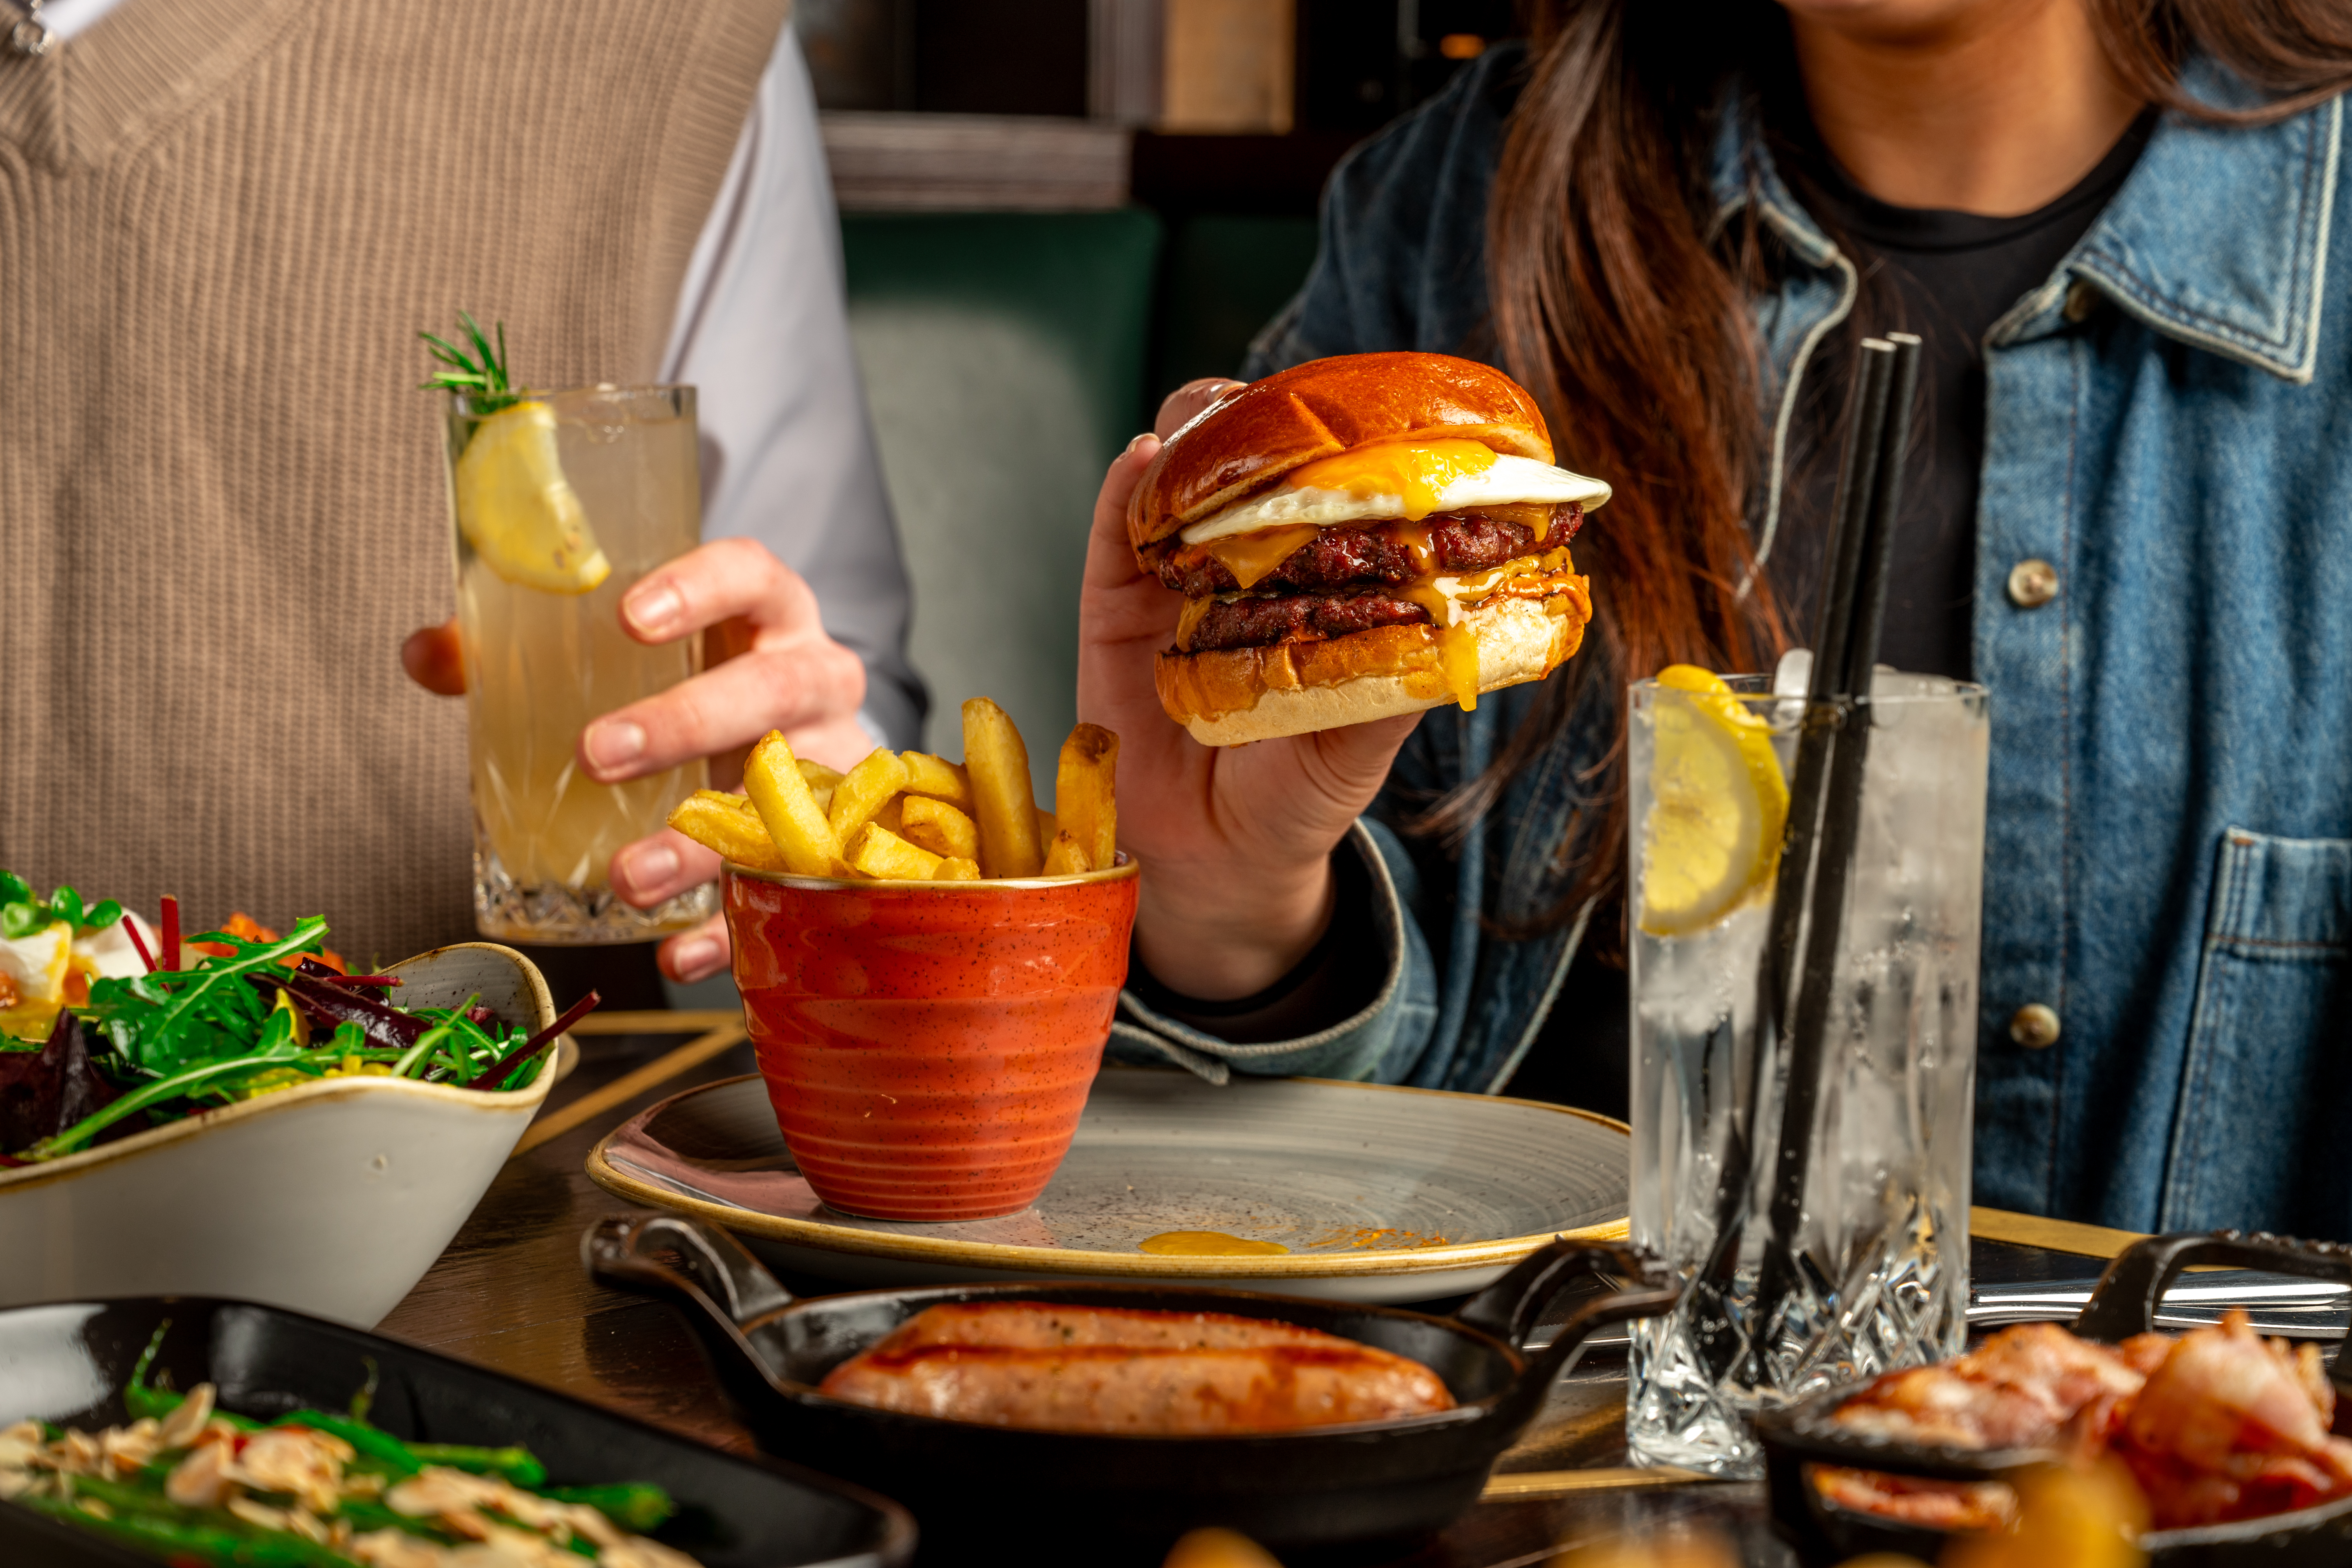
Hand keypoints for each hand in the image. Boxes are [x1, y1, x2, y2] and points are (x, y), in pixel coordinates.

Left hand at [402, 539, 871, 982]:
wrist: (812, 763)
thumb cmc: (707, 690)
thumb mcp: (638, 660)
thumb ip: (530, 651)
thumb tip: (427, 654)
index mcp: (771, 616)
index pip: (751, 575)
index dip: (701, 587)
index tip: (628, 616)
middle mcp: (817, 681)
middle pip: (775, 686)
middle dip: (688, 720)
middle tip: (598, 753)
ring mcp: (837, 765)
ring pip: (791, 797)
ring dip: (705, 843)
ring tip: (627, 877)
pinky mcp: (839, 847)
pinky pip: (793, 893)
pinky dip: (732, 929)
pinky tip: (673, 954)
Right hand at [1078, 380, 1418, 1000]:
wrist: (1216, 863)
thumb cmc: (1298, 791)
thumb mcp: (1360, 741)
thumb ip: (1396, 682)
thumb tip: (1459, 627)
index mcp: (1311, 582)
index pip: (1321, 488)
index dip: (1334, 442)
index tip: (1358, 409)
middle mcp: (1244, 567)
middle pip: (1245, 463)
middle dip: (1256, 420)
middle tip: (1272, 406)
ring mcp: (1173, 580)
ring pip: (1176, 481)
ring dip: (1190, 438)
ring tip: (1207, 418)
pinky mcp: (1111, 609)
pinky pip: (1112, 537)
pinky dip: (1122, 492)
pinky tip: (1140, 460)